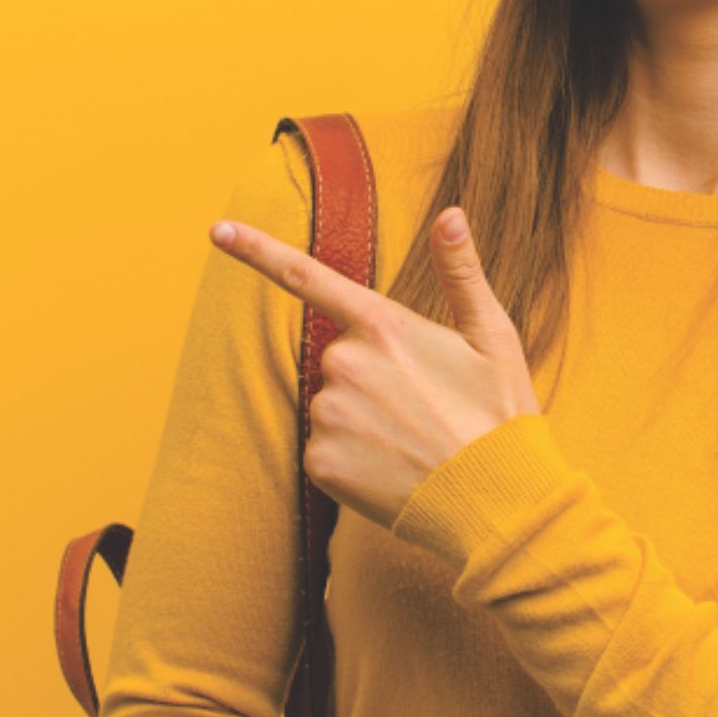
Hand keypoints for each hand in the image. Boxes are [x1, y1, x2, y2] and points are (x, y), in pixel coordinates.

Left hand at [211, 205, 539, 531]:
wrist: (494, 502)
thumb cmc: (499, 416)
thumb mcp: (492, 338)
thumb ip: (461, 273)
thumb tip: (450, 214)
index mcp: (383, 325)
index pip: (308, 277)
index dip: (258, 251)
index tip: (218, 231)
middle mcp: (345, 364)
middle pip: (339, 358)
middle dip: (372, 376)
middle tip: (424, 406)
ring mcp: (329, 414)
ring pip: (333, 405)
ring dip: (363, 419)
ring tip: (413, 440)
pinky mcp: (320, 462)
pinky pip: (325, 449)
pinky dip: (353, 458)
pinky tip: (392, 468)